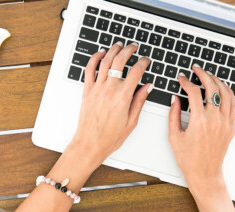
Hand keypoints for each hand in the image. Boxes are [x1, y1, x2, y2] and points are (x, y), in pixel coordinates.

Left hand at [68, 41, 151, 171]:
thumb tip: (147, 87)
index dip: (143, 62)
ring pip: (105, 62)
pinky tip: (100, 54)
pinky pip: (89, 70)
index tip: (146, 60)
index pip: (136, 72)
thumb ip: (139, 101)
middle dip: (128, 50)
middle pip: (120, 61)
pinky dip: (94, 59)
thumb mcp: (131, 121)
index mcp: (123, 97)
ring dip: (113, 50)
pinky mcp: (87, 91)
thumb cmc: (110, 137)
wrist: (90, 143)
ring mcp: (96, 89)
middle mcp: (109, 90)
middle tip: (133, 47)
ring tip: (119, 45)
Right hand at [168, 65, 234, 211]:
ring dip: (217, 81)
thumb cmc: (188, 159)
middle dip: (203, 74)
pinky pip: (233, 105)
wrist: (204, 174)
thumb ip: (173, 114)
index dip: (186, 82)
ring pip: (225, 94)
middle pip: (212, 88)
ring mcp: (225, 123)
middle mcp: (214, 120)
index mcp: (199, 121)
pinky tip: (222, 89)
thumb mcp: (174, 136)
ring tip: (209, 75)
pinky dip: (228, 93)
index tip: (181, 78)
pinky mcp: (230, 127)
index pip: (194, 92)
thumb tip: (175, 98)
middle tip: (196, 69)